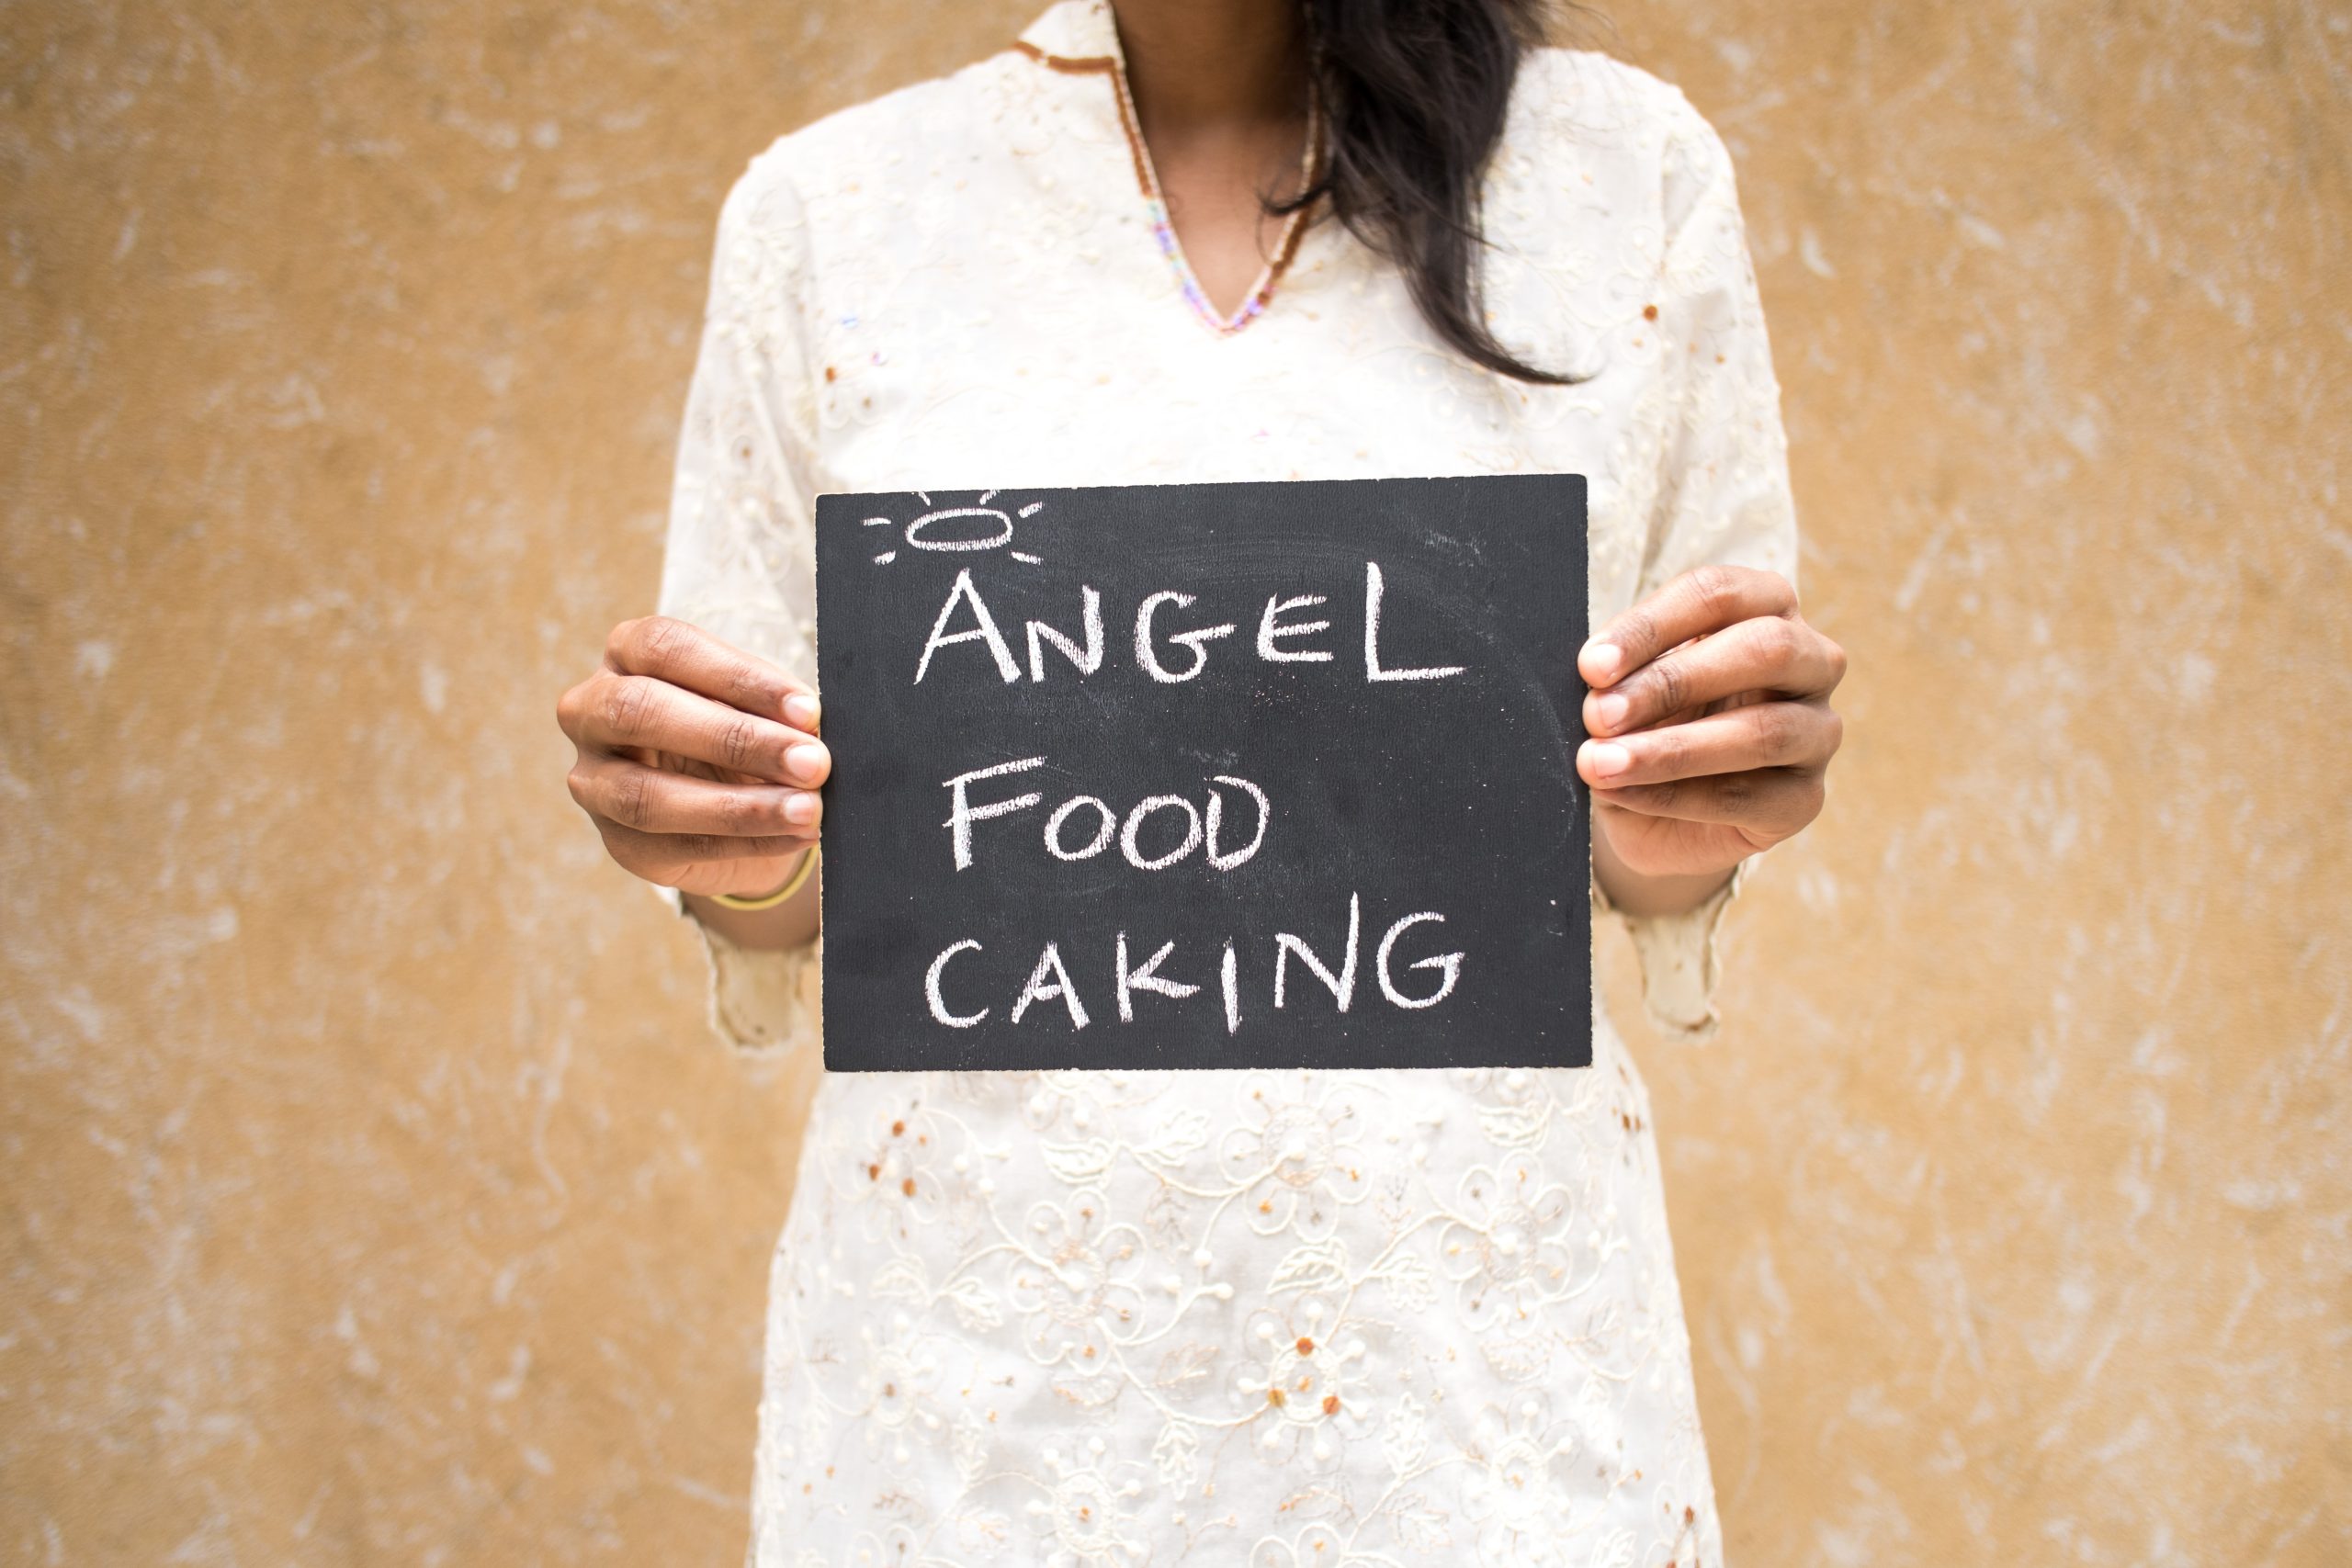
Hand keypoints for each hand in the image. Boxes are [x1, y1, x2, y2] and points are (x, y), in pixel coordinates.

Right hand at [556, 616, 829, 897]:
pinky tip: (794, 835)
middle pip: (641, 712)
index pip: (666, 648)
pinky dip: (747, 841)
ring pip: (648, 796)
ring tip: (807, 810)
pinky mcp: (619, 842)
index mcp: (625, 654)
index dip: (739, 677)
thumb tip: (810, 728)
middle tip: (811, 762)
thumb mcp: (755, 706)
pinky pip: (678, 846)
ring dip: (741, 806)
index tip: (806, 709)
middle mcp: (591, 711)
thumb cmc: (738, 732)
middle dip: (735, 739)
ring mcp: (594, 782)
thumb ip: (773, 710)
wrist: (730, 807)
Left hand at [1576, 565, 1844, 884]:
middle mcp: (1811, 661)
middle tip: (1599, 714)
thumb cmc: (1649, 722)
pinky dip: (1673, 796)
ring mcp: (1819, 731)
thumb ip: (1621, 677)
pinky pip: (1746, 797)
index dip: (1651, 627)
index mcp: (1767, 607)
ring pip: (1763, 732)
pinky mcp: (1806, 799)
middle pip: (1764, 649)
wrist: (1654, 810)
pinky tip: (1620, 794)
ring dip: (1670, 750)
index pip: (1719, 594)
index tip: (1591, 666)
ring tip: (1600, 764)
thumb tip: (1597, 685)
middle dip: (1672, 682)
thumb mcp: (1629, 686)